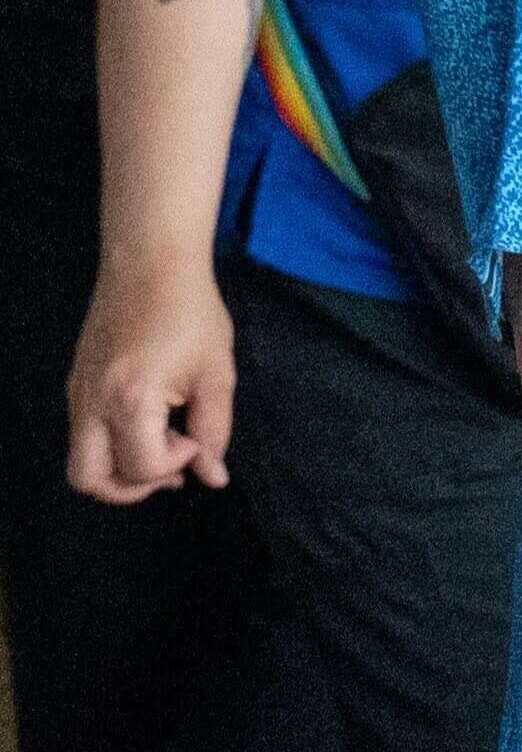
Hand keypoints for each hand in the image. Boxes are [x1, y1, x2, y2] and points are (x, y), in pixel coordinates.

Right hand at [66, 256, 237, 501]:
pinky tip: (149, 424)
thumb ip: (214, 432)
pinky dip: (111, 444)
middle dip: (131, 488)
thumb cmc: (190, 314)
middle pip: (88, 479)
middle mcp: (91, 401)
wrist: (149, 264)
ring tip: (162, 446)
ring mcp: (77, 393)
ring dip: (119, 468)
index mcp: (130, 399)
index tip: (196, 438)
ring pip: (80, 460)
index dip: (175, 464)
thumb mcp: (216, 375)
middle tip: (171, 468)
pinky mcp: (75, 383)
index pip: (140, 467)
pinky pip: (82, 434)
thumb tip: (213, 477)